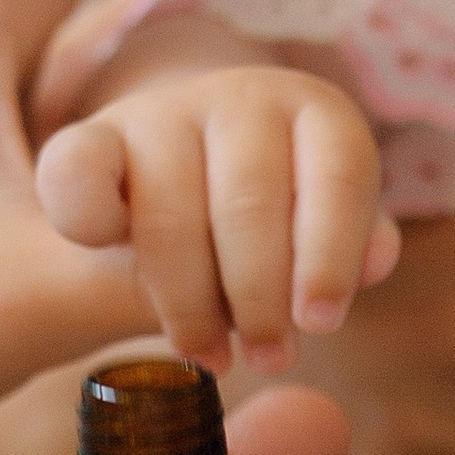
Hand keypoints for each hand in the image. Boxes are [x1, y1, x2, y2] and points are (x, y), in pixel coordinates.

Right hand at [36, 53, 399, 371]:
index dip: (331, 255)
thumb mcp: (323, 224)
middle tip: (269, 358)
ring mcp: (161, 112)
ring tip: (211, 356)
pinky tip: (112, 256)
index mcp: (316, 111)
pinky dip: (89, 219)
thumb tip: (376, 262)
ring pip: (170, 213)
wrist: (185, 174)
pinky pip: (78, 172)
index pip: (339, 175)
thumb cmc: (275, 214)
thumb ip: (353, 242)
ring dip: (189, 301)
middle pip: (250, 203)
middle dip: (259, 298)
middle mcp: (240, 96)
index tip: (320, 324)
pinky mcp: (90, 136)